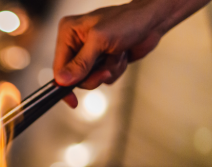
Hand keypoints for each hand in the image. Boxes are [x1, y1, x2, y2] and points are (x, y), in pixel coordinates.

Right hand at [53, 0, 209, 107]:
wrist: (152, 21)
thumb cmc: (128, 20)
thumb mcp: (100, 41)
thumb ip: (80, 63)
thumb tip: (62, 80)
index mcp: (68, 33)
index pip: (59, 66)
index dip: (64, 84)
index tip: (71, 100)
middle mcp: (76, 43)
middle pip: (74, 76)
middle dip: (93, 75)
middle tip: (105, 70)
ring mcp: (90, 53)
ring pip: (91, 79)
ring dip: (108, 71)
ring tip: (117, 55)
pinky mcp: (103, 60)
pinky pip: (103, 77)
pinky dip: (115, 70)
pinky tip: (121, 55)